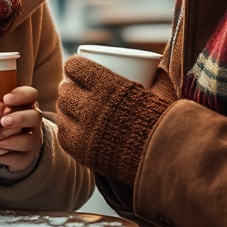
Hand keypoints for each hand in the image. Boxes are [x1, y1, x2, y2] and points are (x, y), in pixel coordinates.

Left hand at [0, 86, 43, 171]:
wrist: (8, 144)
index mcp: (26, 103)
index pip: (30, 94)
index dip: (20, 96)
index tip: (5, 98)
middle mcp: (32, 120)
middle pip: (34, 116)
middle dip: (19, 118)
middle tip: (3, 121)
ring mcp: (32, 139)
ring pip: (30, 139)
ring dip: (13, 140)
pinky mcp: (26, 157)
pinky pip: (20, 157)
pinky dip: (7, 156)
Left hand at [58, 57, 172, 185]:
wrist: (163, 159)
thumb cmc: (165, 122)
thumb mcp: (163, 92)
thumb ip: (156, 77)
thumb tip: (155, 69)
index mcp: (107, 86)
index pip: (74, 67)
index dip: (74, 66)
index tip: (78, 69)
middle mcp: (90, 106)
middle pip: (65, 88)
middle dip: (69, 86)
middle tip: (76, 89)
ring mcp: (82, 129)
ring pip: (62, 109)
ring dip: (67, 106)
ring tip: (75, 107)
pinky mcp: (80, 150)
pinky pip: (64, 133)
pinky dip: (68, 127)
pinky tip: (75, 125)